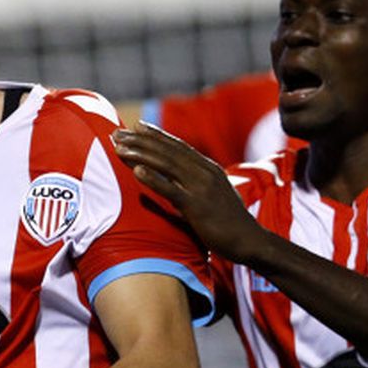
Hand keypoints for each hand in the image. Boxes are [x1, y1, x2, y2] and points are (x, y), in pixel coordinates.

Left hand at [111, 120, 262, 260]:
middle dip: (140, 141)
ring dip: (140, 154)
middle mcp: (205, 172)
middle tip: (118, 133)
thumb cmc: (230, 223)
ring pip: (166, 165)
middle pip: (167, 151)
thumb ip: (199, 186)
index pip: (178, 146)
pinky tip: (136, 171)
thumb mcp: (215, 196)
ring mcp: (201, 188)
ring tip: (119, 149)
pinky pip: (171, 190)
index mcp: (208, 168)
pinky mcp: (197, 206)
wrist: (250, 241)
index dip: (155, 135)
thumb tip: (181, 184)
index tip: (135, 127)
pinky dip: (153, 179)